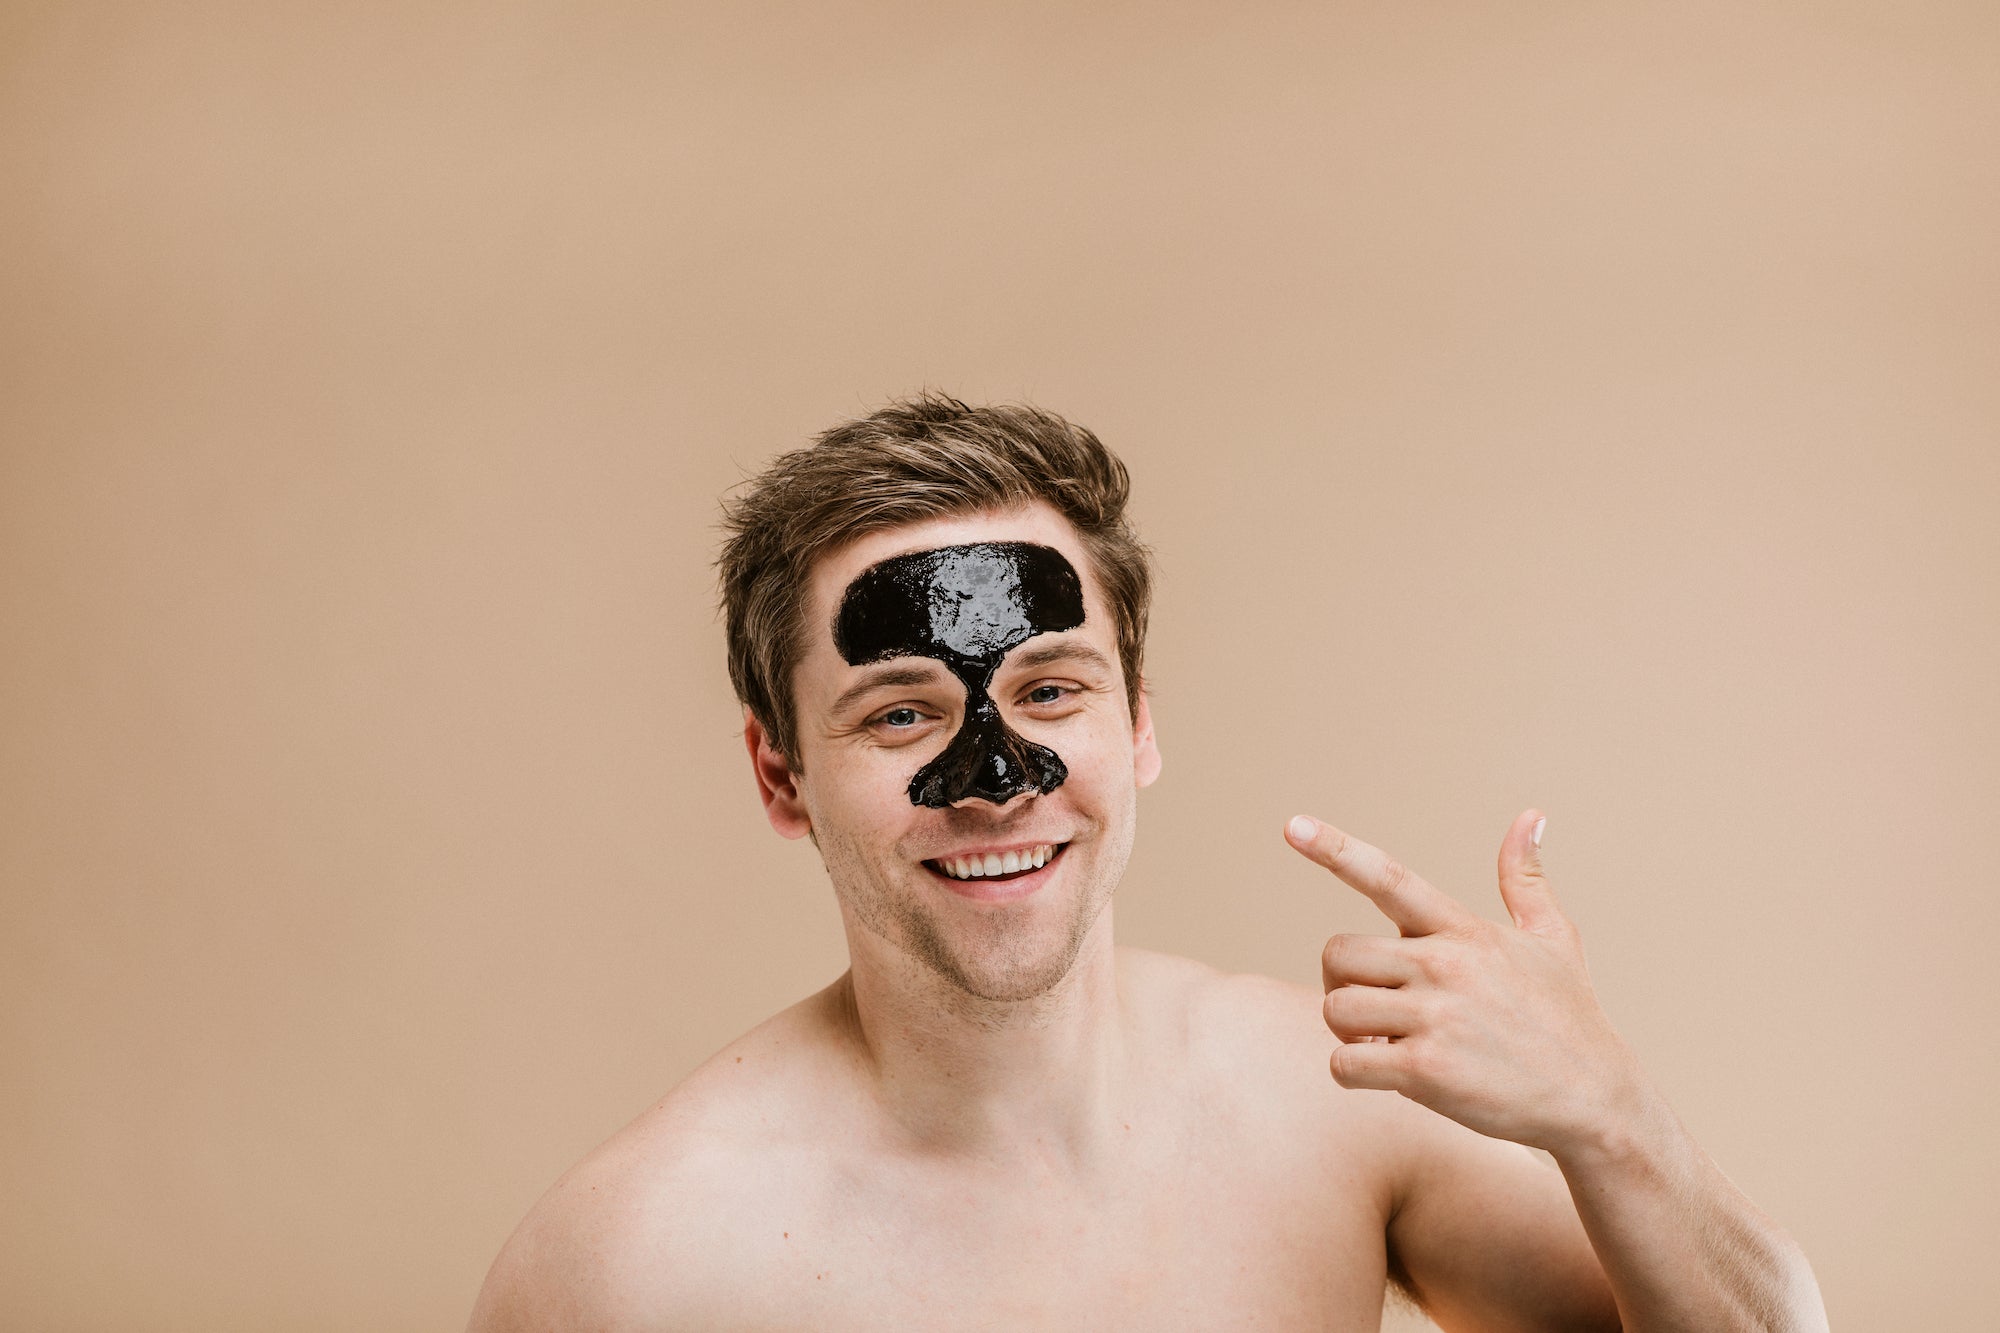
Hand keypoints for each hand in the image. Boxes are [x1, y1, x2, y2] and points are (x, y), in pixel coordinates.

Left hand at [1286, 809, 1646, 1153]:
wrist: (1597, 1100)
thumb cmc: (1570, 1019)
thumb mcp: (1555, 940)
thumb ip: (1526, 879)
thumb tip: (1530, 815)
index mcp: (1465, 930)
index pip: (1389, 878)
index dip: (1337, 850)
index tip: (1293, 826)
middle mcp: (1445, 965)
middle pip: (1337, 953)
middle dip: (1343, 981)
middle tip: (1377, 1007)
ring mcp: (1435, 1017)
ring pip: (1335, 1008)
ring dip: (1348, 1031)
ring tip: (1390, 1043)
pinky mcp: (1426, 1070)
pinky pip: (1345, 1062)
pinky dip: (1353, 1072)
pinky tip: (1391, 1075)